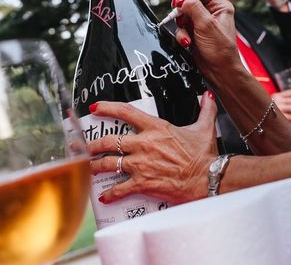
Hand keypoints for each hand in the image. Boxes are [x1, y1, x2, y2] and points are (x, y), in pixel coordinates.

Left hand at [87, 91, 218, 203]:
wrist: (206, 178)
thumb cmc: (204, 155)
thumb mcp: (205, 128)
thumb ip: (205, 110)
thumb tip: (207, 96)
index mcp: (156, 128)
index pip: (126, 112)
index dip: (107, 108)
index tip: (95, 108)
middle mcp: (144, 144)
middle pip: (109, 141)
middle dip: (92, 144)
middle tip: (83, 145)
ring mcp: (141, 164)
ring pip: (109, 164)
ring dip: (94, 166)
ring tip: (86, 167)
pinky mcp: (142, 183)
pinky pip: (120, 188)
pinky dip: (110, 193)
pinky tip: (103, 196)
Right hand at [172, 0, 241, 76]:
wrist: (220, 72)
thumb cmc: (220, 50)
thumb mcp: (207, 25)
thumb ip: (194, 8)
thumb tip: (183, 0)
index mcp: (219, 6)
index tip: (179, 1)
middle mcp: (210, 12)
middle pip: (189, 0)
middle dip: (181, 10)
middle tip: (176, 15)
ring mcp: (201, 23)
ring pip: (182, 15)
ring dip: (181, 26)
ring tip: (186, 37)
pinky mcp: (194, 33)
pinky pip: (181, 28)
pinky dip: (181, 35)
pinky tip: (186, 43)